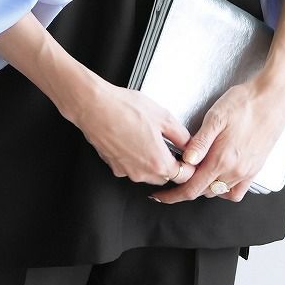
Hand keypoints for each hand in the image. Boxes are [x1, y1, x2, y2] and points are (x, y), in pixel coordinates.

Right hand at [71, 72, 197, 187]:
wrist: (94, 106)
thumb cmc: (125, 108)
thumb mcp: (163, 116)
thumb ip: (181, 135)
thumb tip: (189, 144)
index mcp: (158, 162)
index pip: (184, 176)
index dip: (190, 166)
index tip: (190, 157)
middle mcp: (142, 173)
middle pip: (166, 177)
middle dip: (172, 165)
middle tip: (172, 146)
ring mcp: (126, 171)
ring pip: (147, 174)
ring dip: (153, 162)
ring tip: (150, 138)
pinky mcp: (113, 165)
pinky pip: (131, 167)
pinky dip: (136, 158)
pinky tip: (134, 138)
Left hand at [147, 60, 284, 203]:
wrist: (274, 98)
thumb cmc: (245, 103)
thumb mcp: (216, 117)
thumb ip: (200, 142)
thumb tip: (186, 161)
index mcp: (221, 159)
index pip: (192, 188)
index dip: (173, 195)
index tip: (161, 195)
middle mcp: (235, 170)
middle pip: (204, 191)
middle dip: (186, 189)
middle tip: (175, 178)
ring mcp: (247, 171)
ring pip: (219, 192)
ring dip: (204, 188)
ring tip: (194, 174)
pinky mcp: (256, 168)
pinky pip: (237, 191)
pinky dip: (225, 190)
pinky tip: (218, 177)